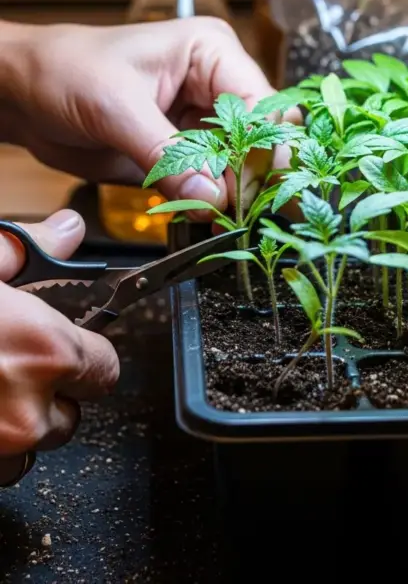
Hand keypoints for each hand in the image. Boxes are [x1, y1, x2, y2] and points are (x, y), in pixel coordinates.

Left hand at [0, 18, 288, 217]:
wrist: (23, 93)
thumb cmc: (65, 70)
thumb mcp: (116, 108)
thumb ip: (166, 155)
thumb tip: (211, 198)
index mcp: (211, 52)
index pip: (259, 104)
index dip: (259, 149)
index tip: (247, 191)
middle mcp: (215, 85)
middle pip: (260, 136)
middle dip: (252, 176)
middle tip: (239, 212)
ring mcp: (200, 121)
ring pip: (241, 164)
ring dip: (234, 196)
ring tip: (222, 222)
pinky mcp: (184, 153)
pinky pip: (211, 183)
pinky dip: (211, 204)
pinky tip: (205, 221)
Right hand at [0, 212, 118, 485]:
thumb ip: (24, 250)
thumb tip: (70, 229)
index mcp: (44, 350)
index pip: (106, 368)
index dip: (83, 355)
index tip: (59, 346)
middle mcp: (32, 409)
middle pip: (72, 414)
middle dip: (49, 394)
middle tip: (9, 364)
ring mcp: (3, 450)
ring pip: (35, 445)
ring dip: (18, 426)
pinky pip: (3, 469)